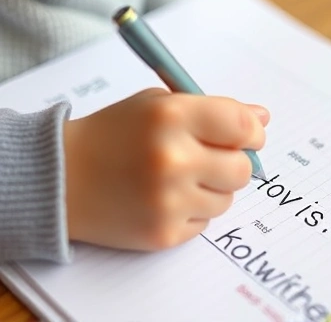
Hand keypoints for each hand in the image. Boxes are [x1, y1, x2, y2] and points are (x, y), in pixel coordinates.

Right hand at [63, 88, 268, 250]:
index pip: (243, 126)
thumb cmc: (113, 133)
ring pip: (227, 199)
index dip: (253, 132)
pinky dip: (192, 210)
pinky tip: (163, 199)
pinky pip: (205, 222)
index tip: (248, 137)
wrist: (61, 177)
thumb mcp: (158, 104)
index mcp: (173, 116)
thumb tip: (262, 118)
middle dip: (233, 163)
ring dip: (212, 188)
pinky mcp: (163, 234)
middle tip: (209, 159)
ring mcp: (168, 201)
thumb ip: (214, 109)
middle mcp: (173, 159)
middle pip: (243, 169)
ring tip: (177, 179)